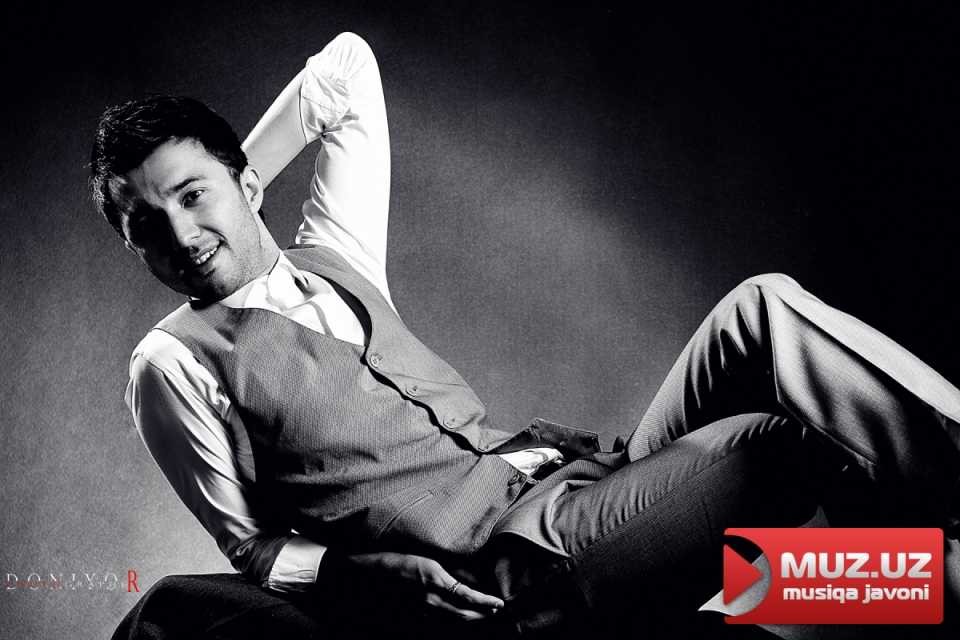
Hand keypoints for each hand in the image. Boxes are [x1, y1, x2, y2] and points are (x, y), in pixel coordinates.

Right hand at [342, 551, 504, 621]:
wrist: (356, 578)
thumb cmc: (388, 560)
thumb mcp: (421, 557)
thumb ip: (445, 569)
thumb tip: (467, 578)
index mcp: (433, 580)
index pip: (467, 596)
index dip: (485, 602)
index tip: (498, 603)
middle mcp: (428, 601)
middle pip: (463, 616)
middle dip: (482, 615)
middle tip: (495, 612)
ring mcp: (418, 614)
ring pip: (451, 624)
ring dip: (468, 621)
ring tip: (481, 616)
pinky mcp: (409, 622)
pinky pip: (436, 626)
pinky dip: (450, 625)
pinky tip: (455, 620)